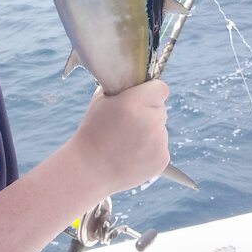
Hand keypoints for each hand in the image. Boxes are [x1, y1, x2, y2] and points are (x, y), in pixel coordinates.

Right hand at [67, 80, 171, 196]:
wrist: (89, 169)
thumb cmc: (92, 131)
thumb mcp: (101, 100)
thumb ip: (122, 89)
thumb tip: (135, 81)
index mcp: (135, 102)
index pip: (160, 88)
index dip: (151, 91)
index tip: (143, 97)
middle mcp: (150, 120)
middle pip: (160, 109)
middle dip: (148, 112)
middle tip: (128, 123)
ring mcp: (159, 141)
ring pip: (160, 129)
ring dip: (149, 132)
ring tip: (126, 142)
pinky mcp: (162, 158)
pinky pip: (160, 147)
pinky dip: (150, 150)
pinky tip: (131, 155)